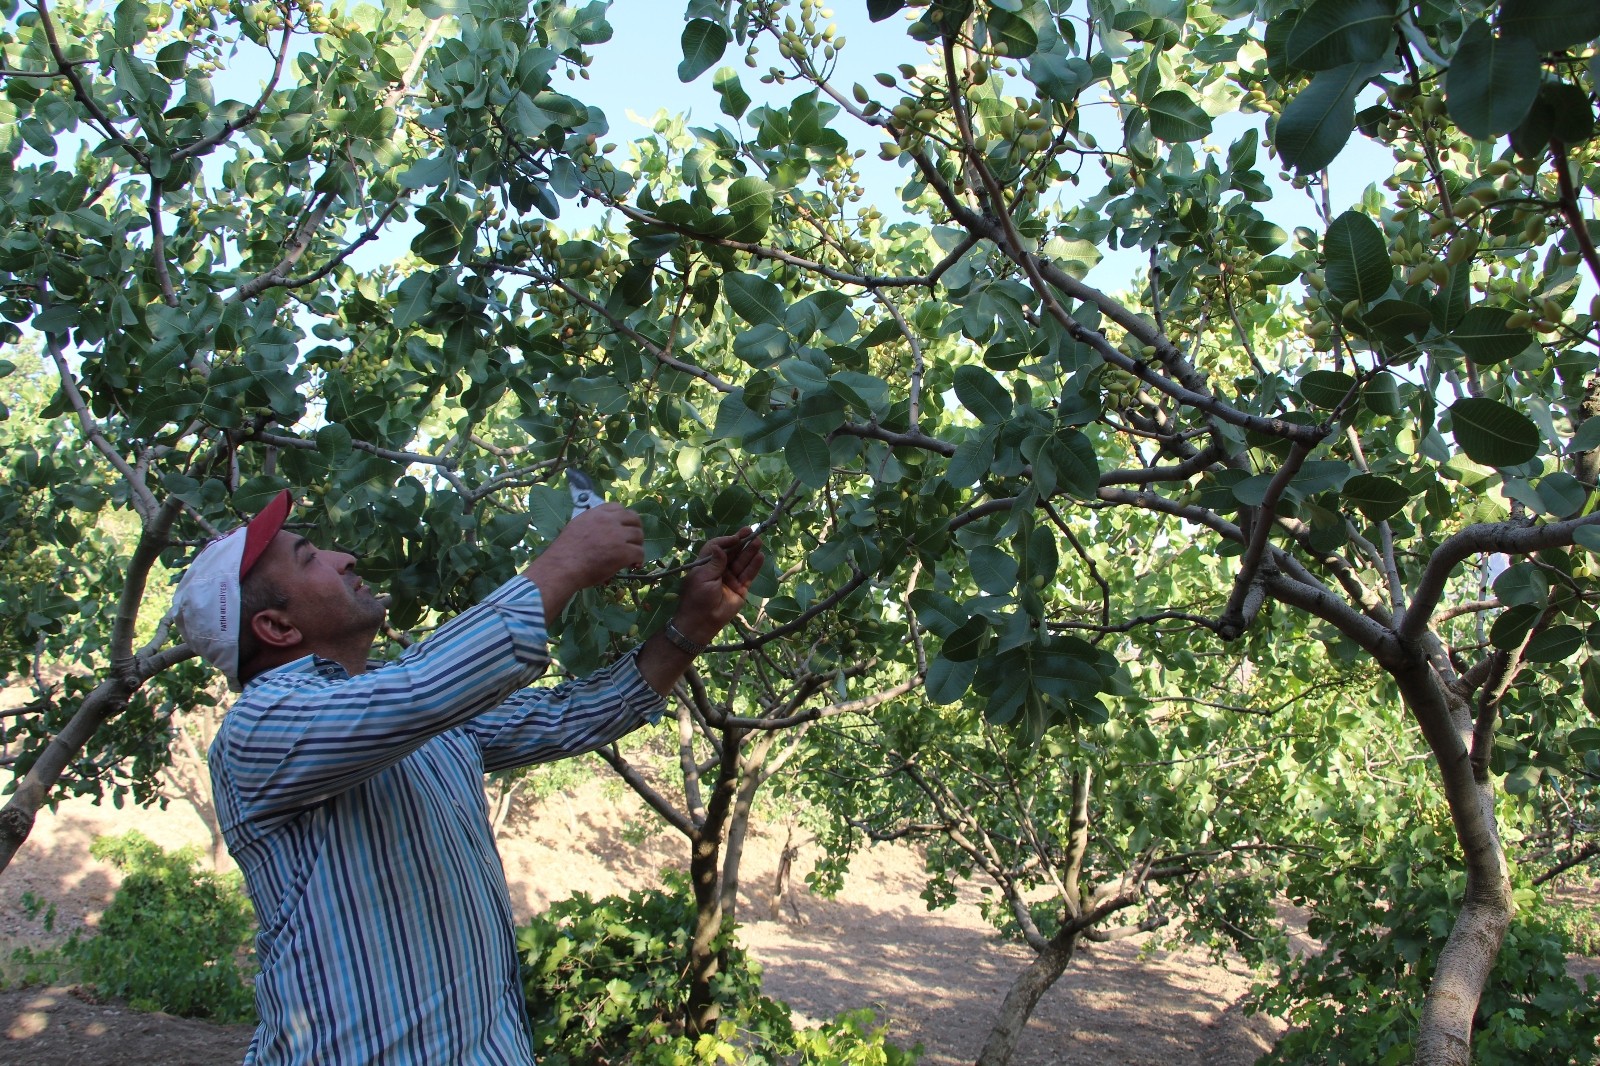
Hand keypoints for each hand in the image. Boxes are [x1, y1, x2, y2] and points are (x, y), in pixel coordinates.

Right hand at [523, 503, 643, 617]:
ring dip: (637, 545)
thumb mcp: (576, 527)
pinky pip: (639, 552)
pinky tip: (633, 565)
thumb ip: (592, 525)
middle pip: (633, 518)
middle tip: (633, 541)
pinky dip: (638, 560)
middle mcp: (609, 521)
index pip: (617, 507)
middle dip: (635, 529)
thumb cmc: (565, 552)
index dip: (623, 518)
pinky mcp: (623, 552)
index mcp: (596, 514)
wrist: (562, 567)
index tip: (623, 528)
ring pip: (638, 535)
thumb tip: (602, 534)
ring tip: (632, 556)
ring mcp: (617, 536)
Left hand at [672, 528, 764, 644]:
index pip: (717, 548)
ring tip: (758, 541)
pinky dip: (754, 566)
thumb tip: (720, 546)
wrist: (702, 621)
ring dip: (750, 551)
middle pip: (732, 552)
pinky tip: (760, 556)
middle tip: (751, 531)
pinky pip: (748, 575)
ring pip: (742, 562)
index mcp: (706, 565)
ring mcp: (731, 578)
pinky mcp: (741, 588)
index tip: (735, 537)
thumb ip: (715, 562)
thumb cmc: (698, 597)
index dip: (726, 541)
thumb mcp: (703, 577)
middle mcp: (720, 569)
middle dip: (741, 542)